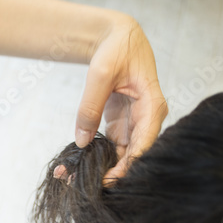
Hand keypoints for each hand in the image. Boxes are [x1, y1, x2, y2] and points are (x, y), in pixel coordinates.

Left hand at [74, 14, 167, 183]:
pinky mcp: (122, 128)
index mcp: (153, 106)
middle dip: (109, 173)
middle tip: (81, 184)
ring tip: (70, 178)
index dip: (128, 165)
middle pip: (132, 155)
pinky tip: (72, 167)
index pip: (144, 143)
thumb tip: (81, 142)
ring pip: (120, 156)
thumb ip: (90, 106)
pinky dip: (93, 158)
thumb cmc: (117, 49)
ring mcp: (135, 126)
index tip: (109, 180)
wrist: (118, 38)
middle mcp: (148, 120)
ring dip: (98, 169)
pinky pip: (110, 149)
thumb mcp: (100, 74)